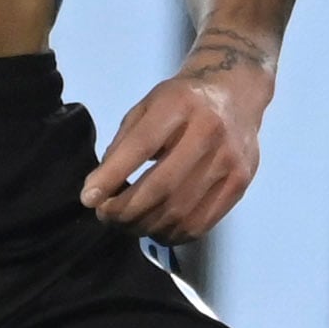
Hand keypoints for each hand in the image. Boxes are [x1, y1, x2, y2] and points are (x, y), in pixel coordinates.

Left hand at [83, 50, 269, 240]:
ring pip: (180, 212)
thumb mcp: (148, 106)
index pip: (142, 145)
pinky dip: (171, 234)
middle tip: (105, 216)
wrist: (235, 93)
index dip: (112, 176)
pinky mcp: (241, 184)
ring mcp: (230, 161)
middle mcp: (210, 132)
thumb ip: (124, 142)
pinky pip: (200, 223)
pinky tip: (155, 228)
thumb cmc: (182, 100)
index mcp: (180, 104)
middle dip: (125, 210)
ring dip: (144, 226)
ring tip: (125, 223)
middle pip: (161, 186)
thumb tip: (100, 189)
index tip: (88, 198)